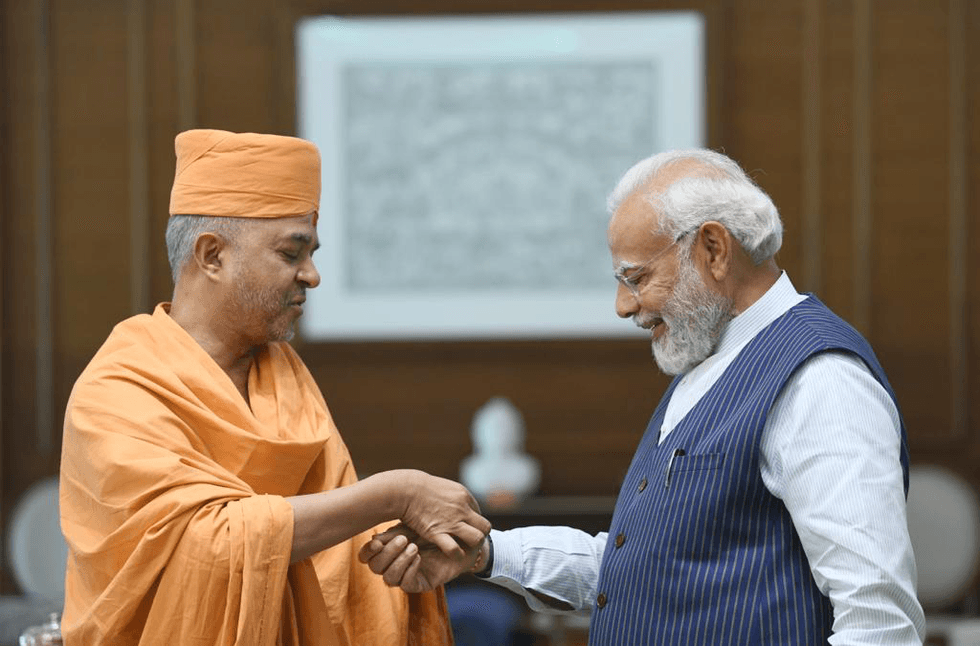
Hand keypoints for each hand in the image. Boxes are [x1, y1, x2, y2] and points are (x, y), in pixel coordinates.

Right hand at [358, 524, 484, 592]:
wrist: (459, 540)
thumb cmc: (433, 531)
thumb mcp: (411, 527)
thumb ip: (393, 533)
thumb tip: (374, 539)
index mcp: (388, 550)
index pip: (367, 557)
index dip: (367, 552)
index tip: (376, 542)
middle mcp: (393, 565)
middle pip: (375, 567)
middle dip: (388, 553)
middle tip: (403, 539)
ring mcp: (405, 576)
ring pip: (389, 578)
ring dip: (400, 561)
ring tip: (414, 548)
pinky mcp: (419, 585)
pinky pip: (406, 584)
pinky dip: (410, 570)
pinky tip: (419, 558)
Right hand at [395, 470, 490, 558]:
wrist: (404, 490)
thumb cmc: (419, 488)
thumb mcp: (444, 487)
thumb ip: (455, 497)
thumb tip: (460, 505)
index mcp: (464, 496)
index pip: (479, 514)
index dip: (472, 523)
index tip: (464, 528)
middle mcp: (462, 509)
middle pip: (485, 527)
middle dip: (479, 535)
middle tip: (468, 540)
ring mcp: (452, 522)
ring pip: (477, 539)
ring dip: (472, 546)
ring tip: (464, 548)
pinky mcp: (438, 533)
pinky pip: (455, 550)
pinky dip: (456, 554)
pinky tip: (451, 553)